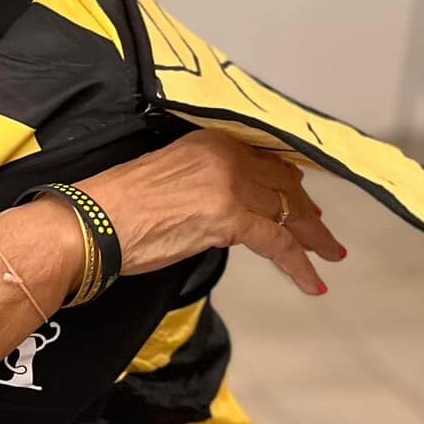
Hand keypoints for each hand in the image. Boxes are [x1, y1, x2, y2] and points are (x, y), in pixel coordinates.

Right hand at [80, 130, 343, 294]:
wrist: (94, 220)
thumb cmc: (114, 204)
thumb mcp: (165, 176)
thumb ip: (201, 182)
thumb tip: (220, 208)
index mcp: (208, 140)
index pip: (263, 159)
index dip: (288, 181)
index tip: (302, 197)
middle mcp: (226, 156)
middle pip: (283, 183)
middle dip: (306, 209)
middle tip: (321, 230)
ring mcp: (232, 185)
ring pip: (289, 212)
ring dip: (313, 237)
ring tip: (330, 254)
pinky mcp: (232, 218)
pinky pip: (279, 243)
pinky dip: (301, 265)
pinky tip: (314, 283)